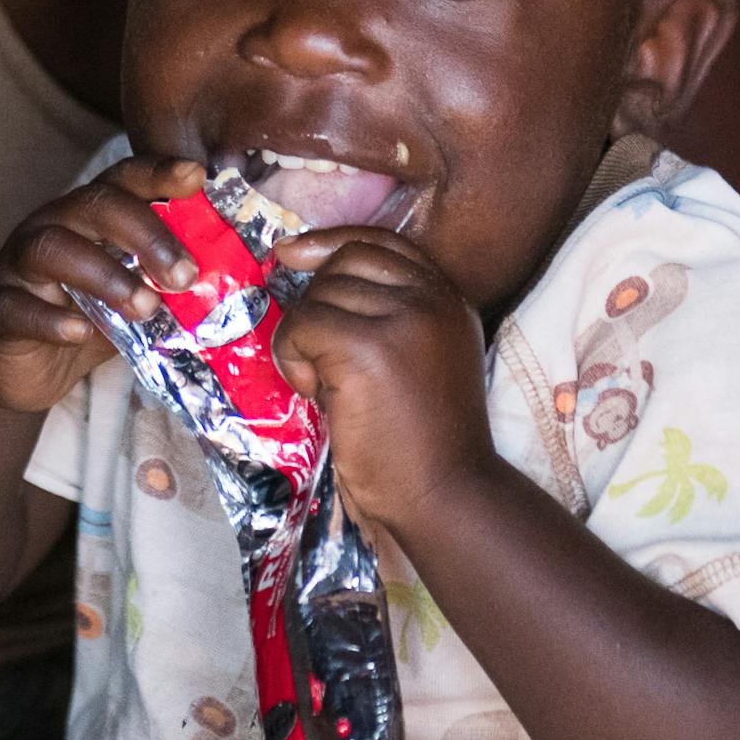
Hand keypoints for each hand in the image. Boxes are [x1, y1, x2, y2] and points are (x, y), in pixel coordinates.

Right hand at [0, 156, 208, 413]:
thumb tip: (234, 282)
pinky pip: (17, 307)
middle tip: (185, 275)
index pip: (124, 179)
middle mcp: (52, 227)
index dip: (158, 172)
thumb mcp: (131, 296)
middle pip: (94, 206)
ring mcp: (18, 267)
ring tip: (144, 307)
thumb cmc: (84, 321)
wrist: (19, 370)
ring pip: (53, 249)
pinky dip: (52, 319)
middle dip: (146, 234)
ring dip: (104, 275)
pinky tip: (81, 332)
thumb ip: (166, 283)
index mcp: (88, 216)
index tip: (198, 176)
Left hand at [272, 226, 493, 535]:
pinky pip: (302, 325)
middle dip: (316, 303)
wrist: (444, 496)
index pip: (381, 242)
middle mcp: (432, 299)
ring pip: (318, 294)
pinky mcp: (367, 347)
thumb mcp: (422, 361)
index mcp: (449, 299)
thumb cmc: (423, 443)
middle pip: (344, 262)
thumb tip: (312, 273)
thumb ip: (389, 317)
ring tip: (325, 387)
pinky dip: (293, 358)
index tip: (289, 255)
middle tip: (320, 360)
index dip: (331, 242)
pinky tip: (317, 394)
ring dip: (303, 339)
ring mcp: (402, 319)